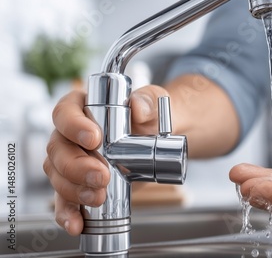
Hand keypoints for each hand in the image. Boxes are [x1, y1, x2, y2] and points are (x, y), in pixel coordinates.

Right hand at [43, 85, 168, 234]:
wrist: (159, 138)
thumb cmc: (151, 115)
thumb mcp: (154, 101)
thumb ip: (149, 100)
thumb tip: (138, 108)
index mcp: (82, 106)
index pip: (65, 112)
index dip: (73, 126)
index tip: (94, 139)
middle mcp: (69, 133)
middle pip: (58, 149)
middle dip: (76, 166)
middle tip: (102, 175)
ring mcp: (71, 160)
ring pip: (58, 175)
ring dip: (75, 190)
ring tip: (99, 197)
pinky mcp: (79, 184)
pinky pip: (64, 199)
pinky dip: (68, 214)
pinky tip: (76, 224)